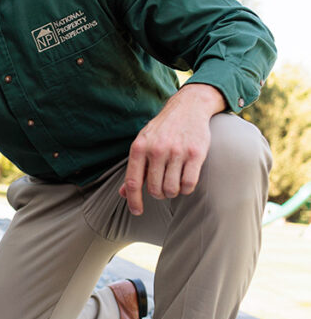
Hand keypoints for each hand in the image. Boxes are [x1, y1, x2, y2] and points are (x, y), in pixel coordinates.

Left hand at [120, 84, 225, 214]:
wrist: (188, 107)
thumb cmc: (162, 130)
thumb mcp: (143, 143)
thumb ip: (135, 169)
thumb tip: (122, 193)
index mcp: (139, 147)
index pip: (133, 182)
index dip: (133, 201)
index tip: (137, 212)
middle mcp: (157, 149)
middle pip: (155, 189)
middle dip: (159, 194)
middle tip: (163, 188)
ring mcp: (177, 151)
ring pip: (172, 189)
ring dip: (173, 192)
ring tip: (174, 183)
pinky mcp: (196, 153)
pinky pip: (189, 184)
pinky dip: (186, 189)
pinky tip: (185, 181)